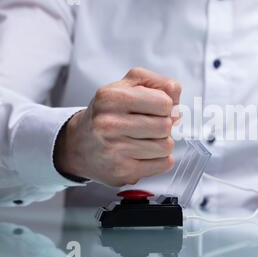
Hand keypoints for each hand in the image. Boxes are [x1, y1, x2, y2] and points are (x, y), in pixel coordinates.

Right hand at [54, 68, 180, 186]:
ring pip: (166, 147)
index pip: (164, 102)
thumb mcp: (128, 86)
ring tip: (145, 140)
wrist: (78, 145)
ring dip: (162, 143)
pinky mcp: (123, 172)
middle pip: (166, 126)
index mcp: (112, 97)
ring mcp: (115, 150)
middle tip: (150, 126)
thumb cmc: (108, 113)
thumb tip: (178, 107)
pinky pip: (163, 165)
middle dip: (164, 125)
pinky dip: (159, 159)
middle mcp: (109, 123)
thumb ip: (159, 84)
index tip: (156, 109)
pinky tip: (144, 154)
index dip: (166, 105)